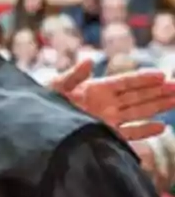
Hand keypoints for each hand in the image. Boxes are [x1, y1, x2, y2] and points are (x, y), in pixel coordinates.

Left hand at [50, 60, 174, 139]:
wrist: (35, 125)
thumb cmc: (42, 102)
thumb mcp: (55, 87)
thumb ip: (72, 76)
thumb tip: (89, 60)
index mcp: (96, 88)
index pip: (126, 82)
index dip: (143, 78)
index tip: (161, 75)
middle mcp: (106, 104)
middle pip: (138, 96)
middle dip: (159, 91)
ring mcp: (108, 120)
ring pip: (139, 112)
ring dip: (158, 107)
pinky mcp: (105, 135)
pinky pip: (129, 133)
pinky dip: (144, 131)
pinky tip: (161, 127)